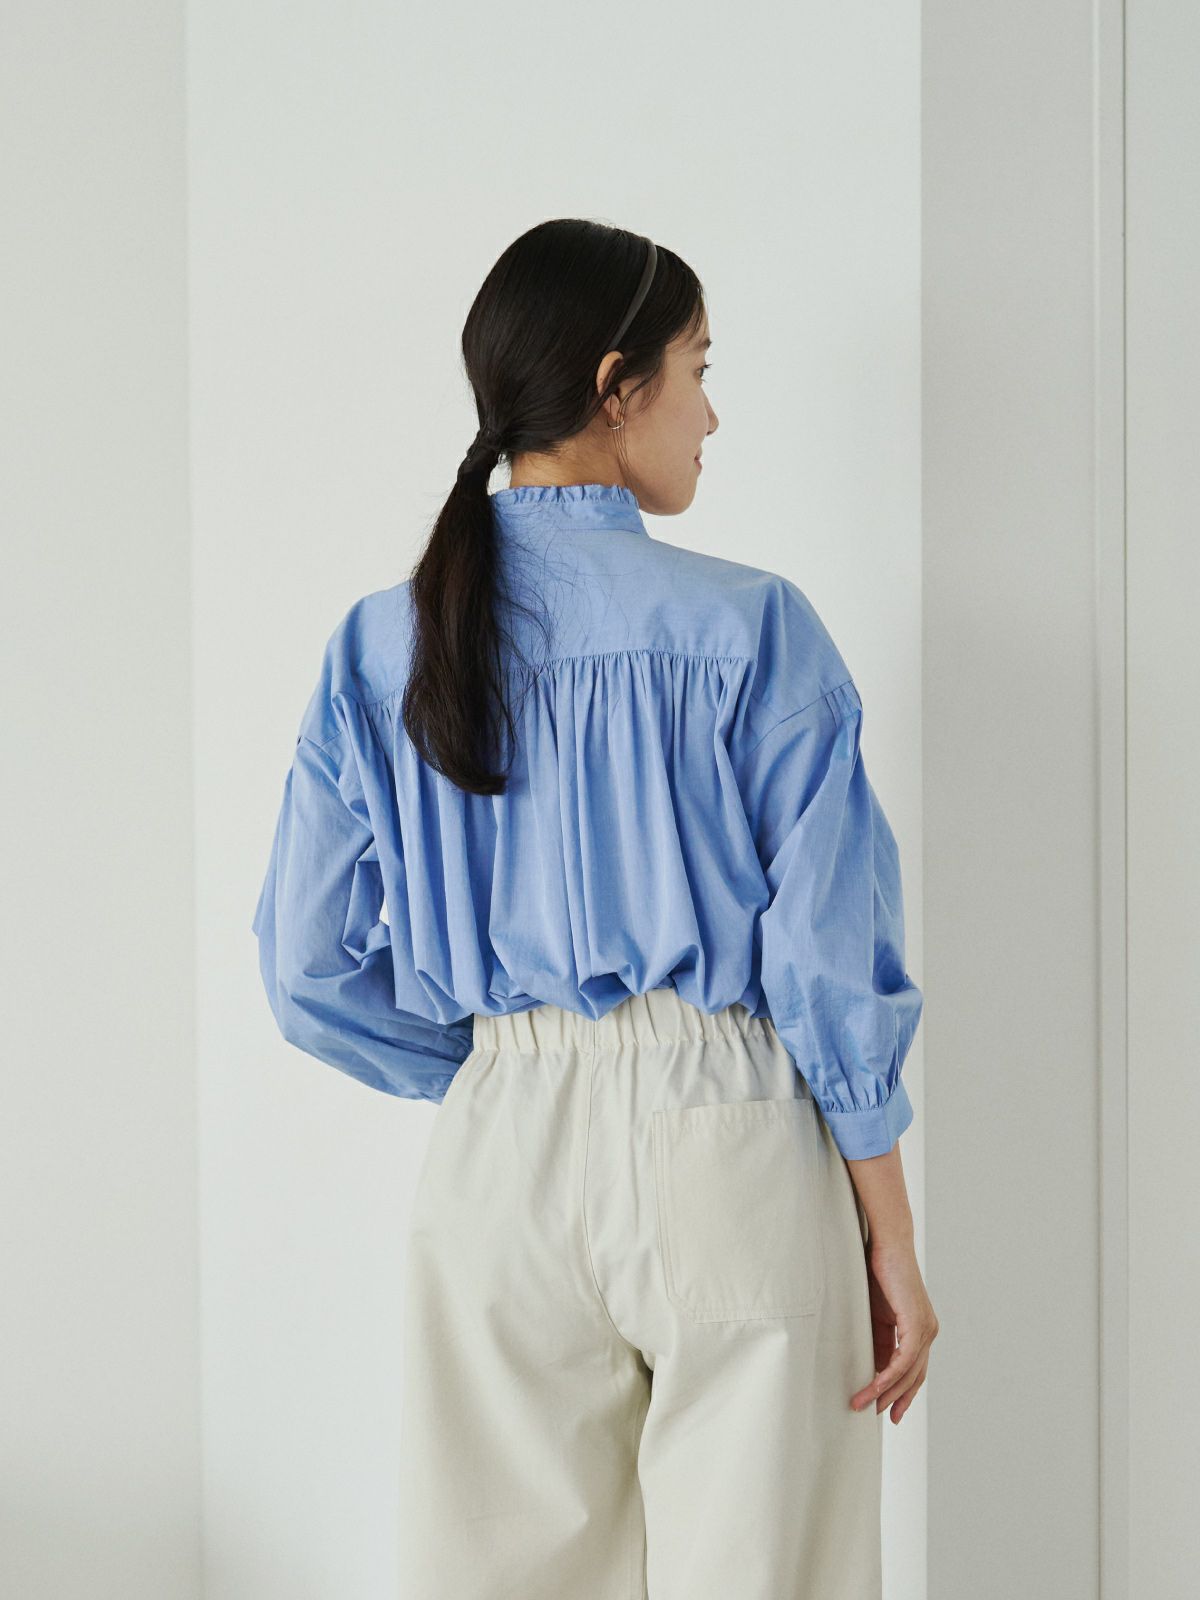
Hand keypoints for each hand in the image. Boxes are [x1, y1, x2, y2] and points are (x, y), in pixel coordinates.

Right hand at [849, 1235, 938, 1423]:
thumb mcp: (877, 1315)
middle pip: (914, 1377)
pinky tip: (874, 1385)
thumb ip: (880, 1340)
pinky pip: (904, 1359)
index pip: (914, 1370)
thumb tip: (873, 1368)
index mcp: (921, 1329)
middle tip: (877, 1416)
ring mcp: (926, 1328)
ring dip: (885, 1391)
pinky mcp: (917, 1322)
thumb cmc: (879, 1274)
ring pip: (909, 1372)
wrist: (887, 1244)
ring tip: (864, 1404)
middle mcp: (929, 1331)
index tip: (888, 1411)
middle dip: (896, 1400)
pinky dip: (888, 1375)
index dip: (902, 1392)